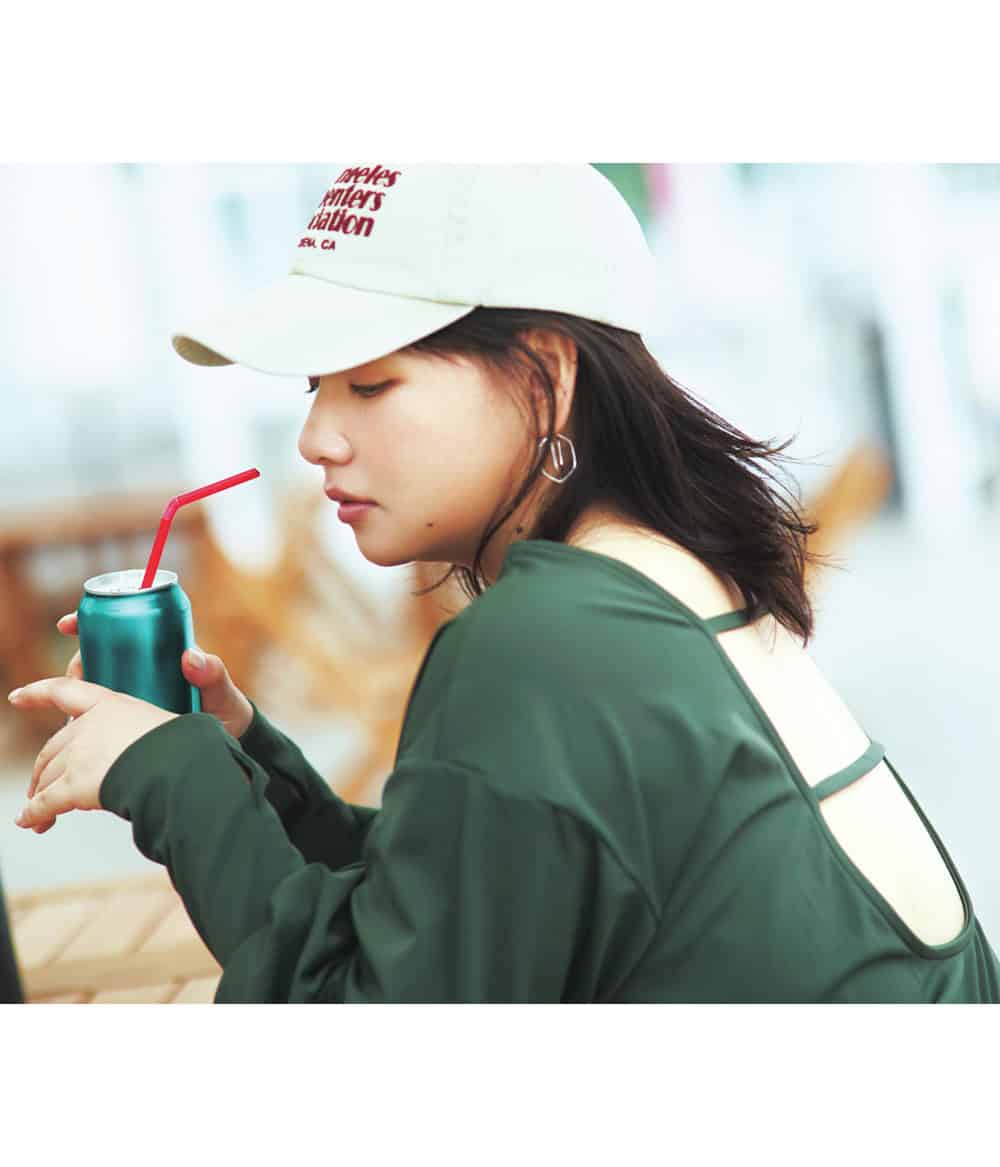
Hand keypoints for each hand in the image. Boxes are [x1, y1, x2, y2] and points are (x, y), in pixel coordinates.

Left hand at [8, 678, 178, 832]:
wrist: (184, 770)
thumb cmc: (191, 747)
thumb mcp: (184, 714)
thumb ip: (175, 703)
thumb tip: (189, 662)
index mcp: (112, 704)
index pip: (66, 691)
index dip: (38, 693)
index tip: (17, 697)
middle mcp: (89, 726)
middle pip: (53, 746)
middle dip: (42, 768)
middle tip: (40, 783)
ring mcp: (79, 756)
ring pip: (47, 776)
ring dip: (39, 795)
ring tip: (39, 813)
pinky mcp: (73, 786)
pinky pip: (45, 803)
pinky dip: (34, 814)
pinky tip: (31, 823)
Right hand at [58, 611, 252, 739]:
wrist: (228, 744)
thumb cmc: (225, 711)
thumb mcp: (221, 691)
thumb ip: (213, 673)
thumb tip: (190, 656)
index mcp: (160, 654)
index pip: (120, 629)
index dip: (89, 621)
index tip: (67, 625)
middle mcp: (141, 671)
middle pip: (97, 658)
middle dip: (77, 662)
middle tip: (78, 675)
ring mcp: (132, 695)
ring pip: (93, 687)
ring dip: (77, 693)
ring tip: (77, 708)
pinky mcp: (125, 720)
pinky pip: (97, 715)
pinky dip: (82, 719)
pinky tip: (75, 732)